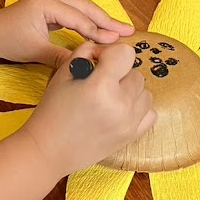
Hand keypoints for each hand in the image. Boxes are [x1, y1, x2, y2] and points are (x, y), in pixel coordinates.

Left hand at [0, 0, 133, 66]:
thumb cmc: (6, 39)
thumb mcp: (35, 51)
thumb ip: (61, 56)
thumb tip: (86, 65)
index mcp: (46, 2)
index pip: (79, 19)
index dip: (99, 31)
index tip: (117, 42)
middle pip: (86, 7)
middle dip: (108, 20)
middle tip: (129, 31)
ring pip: (83, 8)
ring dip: (101, 19)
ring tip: (121, 30)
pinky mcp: (51, 3)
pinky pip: (75, 11)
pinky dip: (90, 20)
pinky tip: (102, 30)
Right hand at [22, 40, 156, 178]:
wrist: (49, 149)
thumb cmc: (52, 110)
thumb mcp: (63, 73)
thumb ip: (86, 52)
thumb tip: (104, 50)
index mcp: (101, 86)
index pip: (126, 53)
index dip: (111, 54)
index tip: (98, 63)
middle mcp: (120, 104)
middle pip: (136, 73)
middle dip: (119, 73)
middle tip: (99, 83)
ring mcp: (129, 122)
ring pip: (145, 92)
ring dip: (130, 90)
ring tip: (110, 98)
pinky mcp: (132, 136)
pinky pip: (150, 112)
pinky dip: (138, 108)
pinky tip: (121, 110)